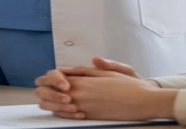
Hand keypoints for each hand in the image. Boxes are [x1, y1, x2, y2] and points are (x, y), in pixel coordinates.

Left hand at [34, 61, 175, 120]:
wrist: (143, 101)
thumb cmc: (128, 85)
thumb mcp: (107, 71)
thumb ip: (86, 70)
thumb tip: (69, 69)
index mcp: (83, 80)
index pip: (55, 77)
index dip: (47, 78)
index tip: (45, 78)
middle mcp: (81, 94)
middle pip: (51, 93)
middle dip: (44, 91)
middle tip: (42, 90)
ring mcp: (84, 107)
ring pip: (57, 107)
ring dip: (51, 103)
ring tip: (49, 101)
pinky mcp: (90, 117)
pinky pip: (68, 116)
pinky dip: (62, 113)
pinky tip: (63, 110)